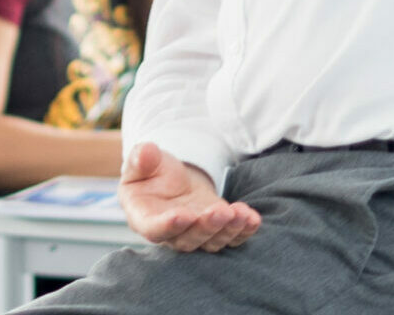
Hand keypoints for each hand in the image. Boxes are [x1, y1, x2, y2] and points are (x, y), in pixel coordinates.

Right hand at [119, 142, 259, 252]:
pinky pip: (230, 238)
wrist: (169, 180)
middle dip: (206, 227)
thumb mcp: (141, 161)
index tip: (184, 215)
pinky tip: (253, 219)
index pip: (155, 229)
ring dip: (228, 230)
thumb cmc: (150, 172)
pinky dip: (243, 232)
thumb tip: (145, 151)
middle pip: (188, 240)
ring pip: (211, 242)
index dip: (169, 225)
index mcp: (144, 218)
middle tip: (220, 211)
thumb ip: (140, 158)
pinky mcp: (216, 230)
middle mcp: (170, 233)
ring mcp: (195, 234)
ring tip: (240, 213)